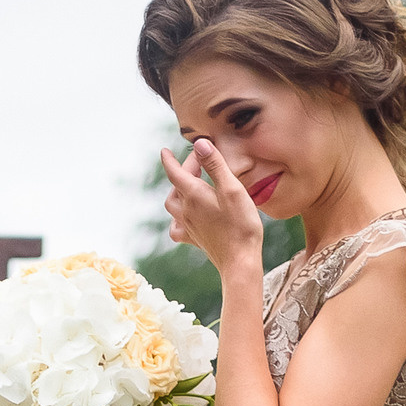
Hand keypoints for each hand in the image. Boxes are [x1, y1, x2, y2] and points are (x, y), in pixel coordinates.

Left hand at [159, 138, 262, 274]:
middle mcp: (186, 211)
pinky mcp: (195, 239)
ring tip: (189, 184)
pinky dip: (177, 218)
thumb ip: (215, 165)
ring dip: (177, 191)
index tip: (165, 151)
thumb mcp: (231, 189)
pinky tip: (184, 217)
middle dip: (183, 171)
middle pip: (176, 186)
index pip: (175, 173)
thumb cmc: (241, 224)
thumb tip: (200, 144)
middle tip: (199, 161)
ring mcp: (189, 226)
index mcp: (194, 195)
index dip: (169, 160)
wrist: (240, 261)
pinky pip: (177, 227)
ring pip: (173, 205)